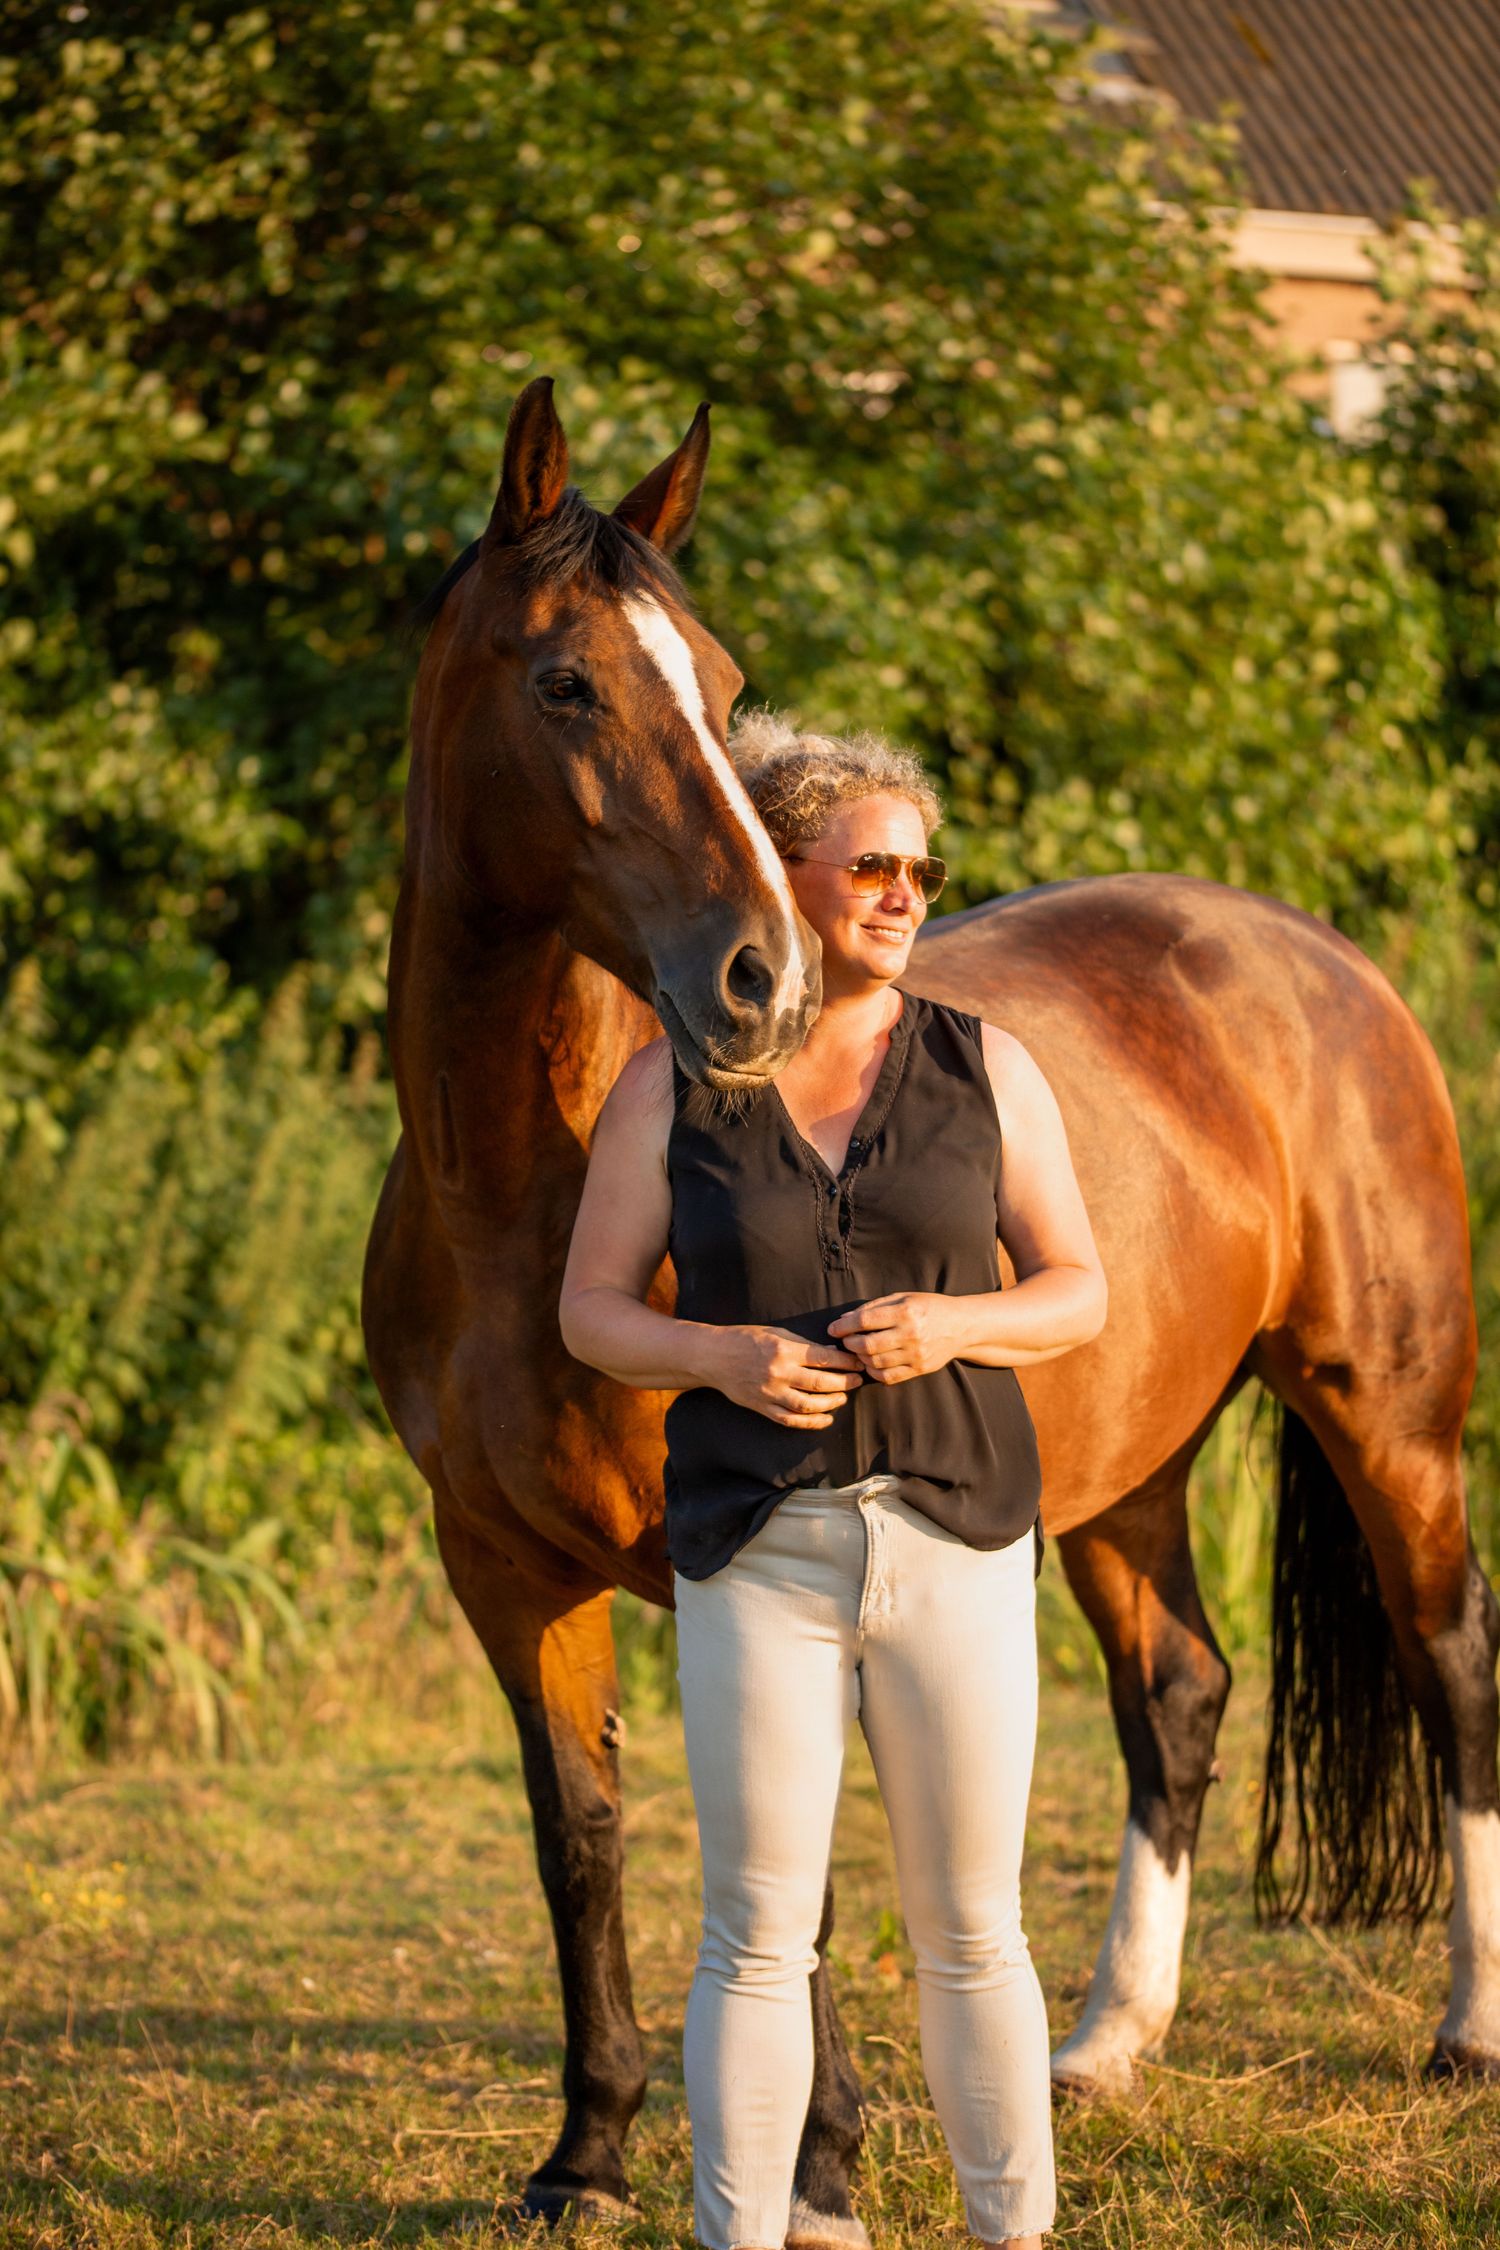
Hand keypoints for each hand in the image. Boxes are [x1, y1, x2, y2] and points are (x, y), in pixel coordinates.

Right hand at [704, 1324, 864, 1428]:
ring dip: (831, 1403)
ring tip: (842, 1398)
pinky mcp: (762, 1407)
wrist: (714, 1357)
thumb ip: (806, 1345)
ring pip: (808, 1405)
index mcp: (783, 1350)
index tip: (858, 1363)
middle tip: (857, 1381)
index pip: (824, 1358)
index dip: (846, 1362)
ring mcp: (770, 1393)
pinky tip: (825, 1418)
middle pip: (821, 1383)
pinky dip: (811, 1422)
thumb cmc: (747, 1339)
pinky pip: (791, 1419)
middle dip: (844, 1383)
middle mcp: (778, 1373)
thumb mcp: (778, 1334)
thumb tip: (835, 1353)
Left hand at [826, 1293, 964, 1383]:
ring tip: (858, 1350)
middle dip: (849, 1343)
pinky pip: (888, 1377)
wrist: (962, 1326)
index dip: (844, 1326)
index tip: (833, 1328)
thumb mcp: (904, 1297)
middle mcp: (910, 1334)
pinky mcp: (919, 1370)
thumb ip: (875, 1306)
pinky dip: (873, 1372)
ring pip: (875, 1363)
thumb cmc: (930, 1307)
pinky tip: (871, 1363)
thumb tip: (845, 1318)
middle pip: (867, 1345)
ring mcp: (916, 1355)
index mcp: (905, 1312)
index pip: (864, 1321)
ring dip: (860, 1358)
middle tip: (845, 1340)